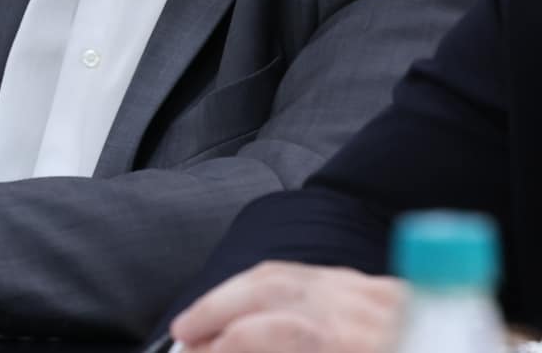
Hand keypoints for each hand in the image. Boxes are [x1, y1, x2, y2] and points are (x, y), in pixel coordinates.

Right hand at [170, 261, 404, 352]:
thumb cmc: (437, 351)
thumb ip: (297, 344)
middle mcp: (367, 309)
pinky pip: (313, 276)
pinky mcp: (385, 289)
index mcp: (358, 343)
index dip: (224, 344)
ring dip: (235, 295)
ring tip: (203, 321)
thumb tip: (238, 349)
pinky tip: (252, 305)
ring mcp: (377, 292)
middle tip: (184, 340)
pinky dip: (270, 287)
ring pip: (286, 276)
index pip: (269, 331)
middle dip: (216, 314)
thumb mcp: (347, 349)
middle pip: (269, 292)